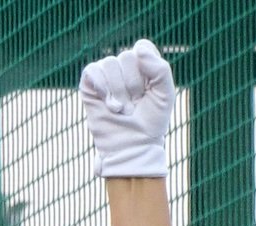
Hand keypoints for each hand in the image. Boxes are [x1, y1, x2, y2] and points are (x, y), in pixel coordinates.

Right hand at [79, 38, 175, 178]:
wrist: (132, 147)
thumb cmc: (151, 123)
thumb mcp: (165, 96)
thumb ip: (161, 69)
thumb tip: (137, 51)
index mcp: (143, 64)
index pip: (142, 47)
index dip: (147, 70)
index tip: (149, 91)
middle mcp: (123, 65)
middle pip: (127, 57)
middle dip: (133, 86)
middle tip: (134, 106)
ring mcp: (105, 73)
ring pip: (110, 64)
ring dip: (119, 92)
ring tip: (122, 110)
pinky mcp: (89, 83)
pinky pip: (93, 70)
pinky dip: (103, 88)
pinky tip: (110, 105)